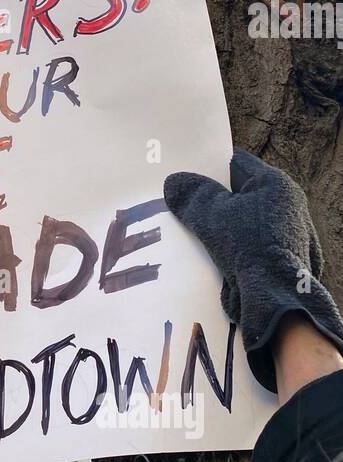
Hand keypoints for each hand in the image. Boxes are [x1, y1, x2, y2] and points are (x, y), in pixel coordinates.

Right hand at [164, 149, 342, 391]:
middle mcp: (287, 206)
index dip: (209, 166)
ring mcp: (288, 235)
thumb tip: (173, 181)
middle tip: (182, 203)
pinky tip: (208, 256)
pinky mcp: (282, 262)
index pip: (237, 164)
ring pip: (243, 224)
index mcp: (275, 185)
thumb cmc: (248, 246)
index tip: (185, 172)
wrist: (275, 298)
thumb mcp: (212, 215)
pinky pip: (250, 248)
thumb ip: (192, 196)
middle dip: (212, 200)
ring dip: (220, 228)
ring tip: (189, 231)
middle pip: (240, 195)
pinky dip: (231, 250)